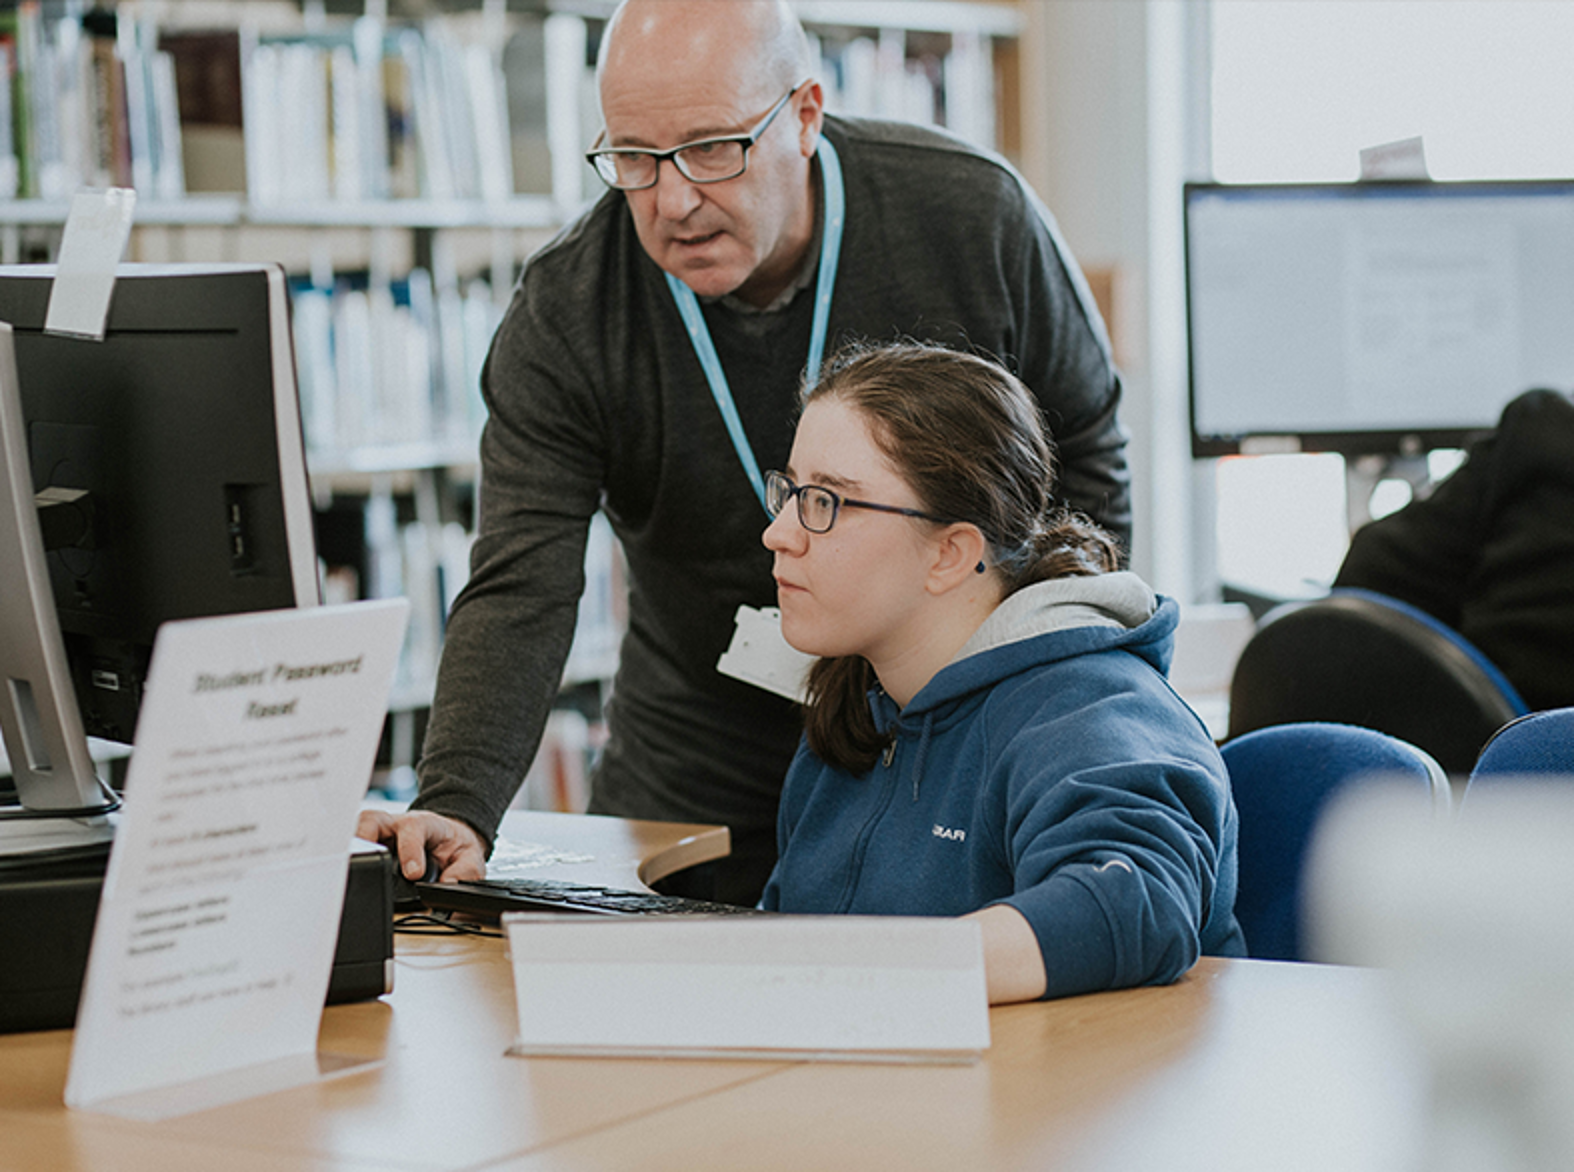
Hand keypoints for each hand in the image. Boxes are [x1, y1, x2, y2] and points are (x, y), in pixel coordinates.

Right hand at [356, 808, 486, 882]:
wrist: (447, 839)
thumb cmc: (453, 847)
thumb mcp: (470, 856)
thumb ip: (465, 870)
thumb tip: (449, 884)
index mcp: (424, 824)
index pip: (413, 829)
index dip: (410, 849)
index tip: (413, 872)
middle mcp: (396, 824)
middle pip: (374, 820)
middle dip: (366, 838)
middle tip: (366, 863)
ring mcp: (378, 832)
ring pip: (357, 829)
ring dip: (351, 845)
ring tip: (349, 868)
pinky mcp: (367, 842)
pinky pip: (351, 843)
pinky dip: (346, 854)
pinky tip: (345, 871)